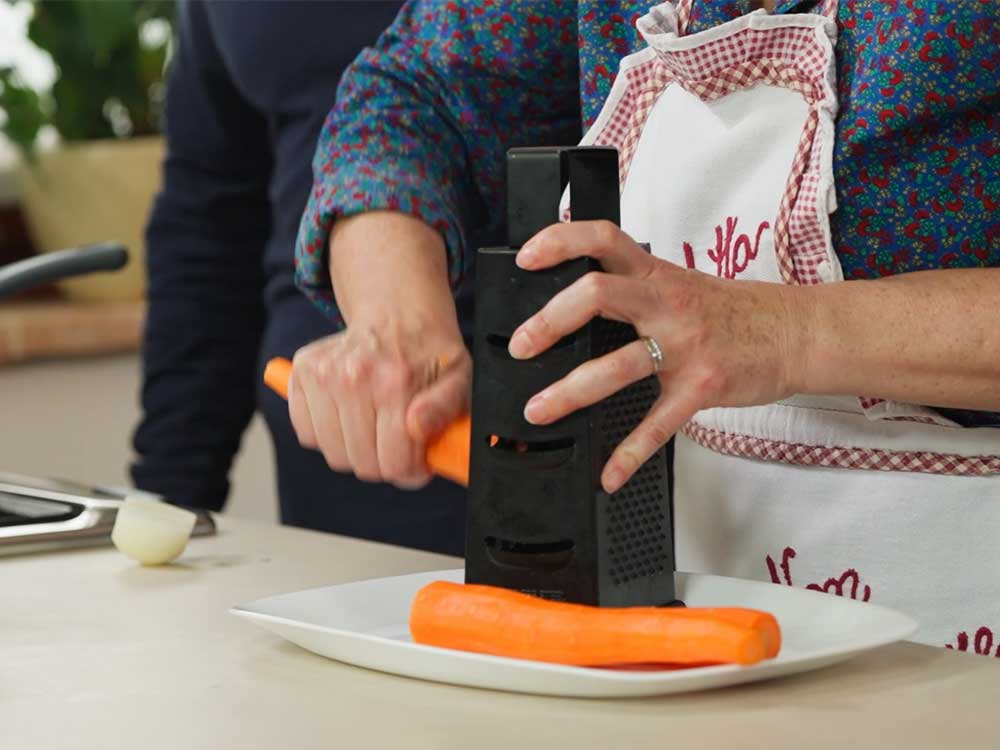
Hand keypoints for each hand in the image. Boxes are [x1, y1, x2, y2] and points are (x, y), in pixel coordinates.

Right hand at [287, 210, 469, 488]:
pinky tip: (350, 415)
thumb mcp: (460, 378)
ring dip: (356, 450)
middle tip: (398, 443)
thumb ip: (446, 406)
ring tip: (376, 427)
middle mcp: (354, 376)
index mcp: (396, 382)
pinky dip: (328, 434)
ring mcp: (324, 373)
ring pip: (334, 453)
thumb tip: (415, 427)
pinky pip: (307, 434)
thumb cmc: (432, 355)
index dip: (410, 471)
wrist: (398, 314)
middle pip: (362, 463)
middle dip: (385, 462)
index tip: (419, 460)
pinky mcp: (303, 371)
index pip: (393, 462)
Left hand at [508, 221, 803, 492]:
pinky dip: (629, 454)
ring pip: (618, 365)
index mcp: (655, 275)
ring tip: (539, 410)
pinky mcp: (702, 387)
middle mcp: (666, 304)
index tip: (527, 258)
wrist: (795, 332)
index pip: (603, 239)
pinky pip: (659, 424)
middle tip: (520, 346)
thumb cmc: (732, 312)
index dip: (561, 241)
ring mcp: (685, 346)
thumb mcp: (680, 285)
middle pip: (598, 295)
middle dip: (550, 321)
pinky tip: (609, 474)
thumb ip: (632, 289)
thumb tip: (574, 301)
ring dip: (571, 391)